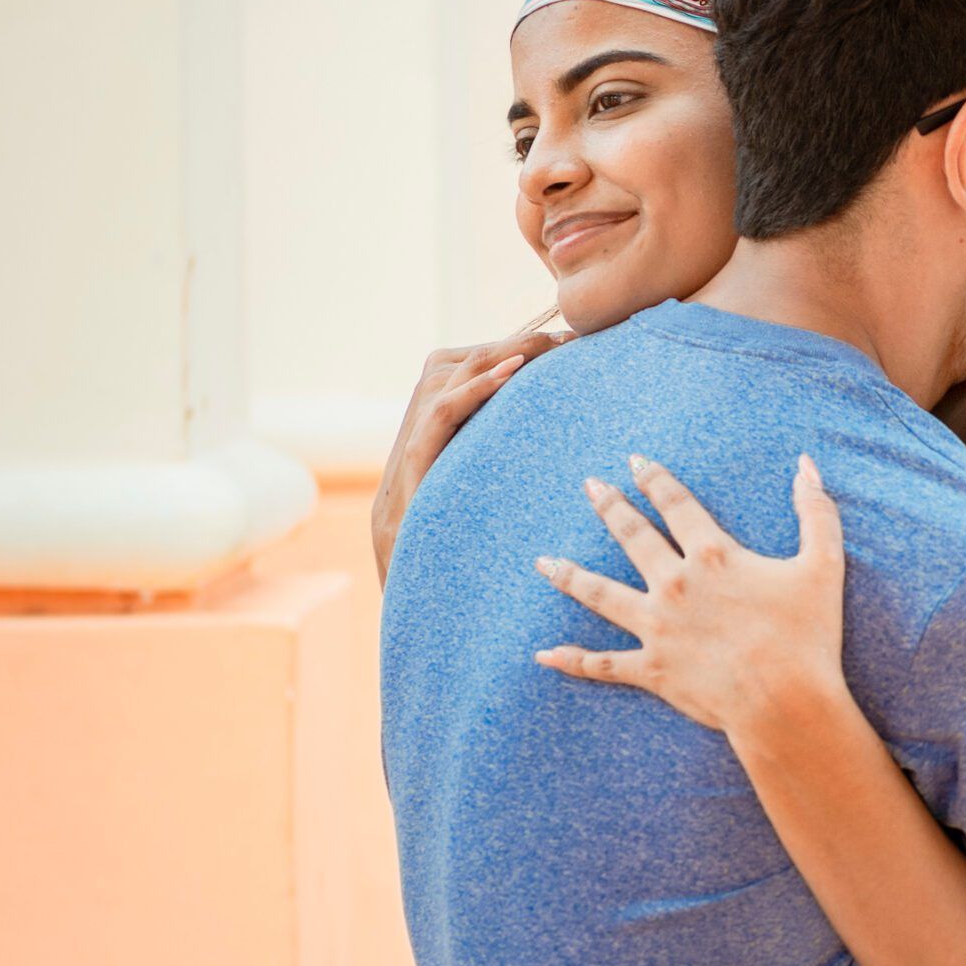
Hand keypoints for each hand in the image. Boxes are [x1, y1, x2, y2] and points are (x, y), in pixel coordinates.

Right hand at [372, 329, 570, 579]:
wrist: (427, 626)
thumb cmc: (468, 584)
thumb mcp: (487, 523)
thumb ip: (501, 481)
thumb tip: (558, 452)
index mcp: (424, 457)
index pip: (452, 380)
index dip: (499, 357)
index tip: (556, 347)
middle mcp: (408, 453)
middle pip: (443, 368)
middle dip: (502, 346)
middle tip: (562, 339)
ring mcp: (403, 466)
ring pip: (438, 381)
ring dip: (495, 355)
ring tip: (548, 345)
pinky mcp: (409, 481)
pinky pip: (438, 417)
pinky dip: (474, 387)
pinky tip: (515, 370)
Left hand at [532, 453, 846, 741]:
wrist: (785, 702)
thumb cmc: (807, 635)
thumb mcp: (823, 564)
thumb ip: (816, 510)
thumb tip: (807, 464)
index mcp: (713, 556)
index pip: (677, 505)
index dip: (655, 479)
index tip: (635, 460)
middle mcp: (676, 585)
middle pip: (633, 537)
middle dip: (610, 507)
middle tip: (589, 486)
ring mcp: (658, 628)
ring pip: (601, 595)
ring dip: (570, 575)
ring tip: (543, 561)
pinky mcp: (652, 669)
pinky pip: (603, 664)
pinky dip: (571, 660)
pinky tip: (544, 655)